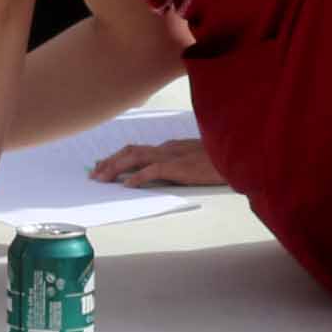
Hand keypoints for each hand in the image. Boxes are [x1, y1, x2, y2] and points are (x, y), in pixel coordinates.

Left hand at [90, 134, 222, 187]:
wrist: (238, 156)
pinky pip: (153, 170)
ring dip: (116, 167)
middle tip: (94, 174)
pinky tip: (127, 185)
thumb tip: (161, 170)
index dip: (117, 156)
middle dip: (109, 161)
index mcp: (170, 146)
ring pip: (136, 157)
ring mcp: (173, 155)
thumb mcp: (195, 158)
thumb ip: (178, 161)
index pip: (137, 149)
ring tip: (102, 178)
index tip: (102, 165)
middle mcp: (167, 148)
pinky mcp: (180, 166)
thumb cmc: (220, 160)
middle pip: (130, 151)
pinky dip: (138, 177)